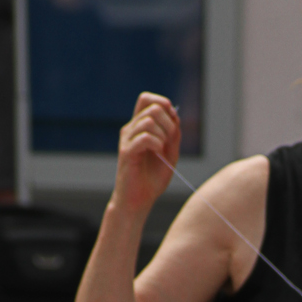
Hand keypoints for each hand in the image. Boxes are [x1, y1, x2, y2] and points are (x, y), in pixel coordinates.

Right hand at [112, 92, 180, 216]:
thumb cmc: (152, 180)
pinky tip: (158, 154)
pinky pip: (145, 137)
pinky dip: (157, 144)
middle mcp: (130, 130)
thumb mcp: (170, 154)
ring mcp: (127, 140)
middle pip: (151, 106)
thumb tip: (175, 114)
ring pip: (148, 120)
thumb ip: (174, 135)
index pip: (146, 99)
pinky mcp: (126, 152)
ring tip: (163, 150)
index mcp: (139, 127)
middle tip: (169, 141)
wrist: (138, 201)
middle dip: (168, 121)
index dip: (163, 103)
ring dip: (163, 134)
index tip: (173, 122)